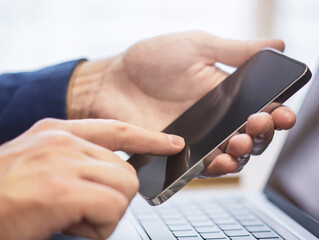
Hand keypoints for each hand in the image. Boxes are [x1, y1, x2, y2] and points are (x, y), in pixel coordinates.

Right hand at [0, 118, 183, 239]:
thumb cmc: (6, 194)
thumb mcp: (40, 164)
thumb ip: (77, 160)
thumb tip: (112, 172)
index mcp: (58, 132)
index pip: (118, 130)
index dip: (149, 138)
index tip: (172, 143)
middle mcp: (63, 141)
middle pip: (126, 171)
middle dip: (112, 197)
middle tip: (80, 210)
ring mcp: (62, 163)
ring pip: (124, 189)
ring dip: (105, 213)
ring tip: (71, 218)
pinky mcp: (61, 190)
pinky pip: (112, 208)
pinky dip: (98, 227)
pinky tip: (69, 226)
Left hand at [67, 31, 295, 175]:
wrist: (113, 80)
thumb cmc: (152, 60)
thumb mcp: (197, 47)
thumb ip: (236, 51)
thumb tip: (279, 45)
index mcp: (226, 95)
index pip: (262, 110)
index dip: (278, 115)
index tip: (285, 114)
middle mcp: (217, 121)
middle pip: (251, 138)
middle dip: (262, 135)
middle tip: (259, 122)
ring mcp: (198, 140)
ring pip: (231, 157)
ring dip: (242, 155)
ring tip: (239, 142)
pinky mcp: (177, 155)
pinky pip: (201, 169)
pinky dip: (214, 169)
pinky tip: (218, 160)